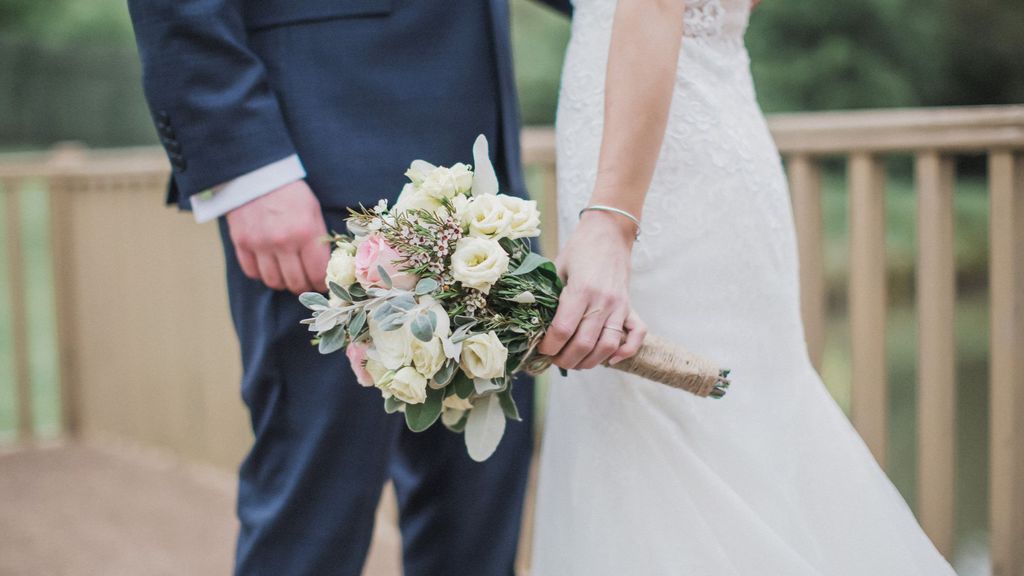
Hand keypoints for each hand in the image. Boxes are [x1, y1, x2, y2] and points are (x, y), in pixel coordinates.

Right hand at [225, 180, 330, 293]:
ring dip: (283, 283)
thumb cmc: (291, 194)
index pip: (317, 273)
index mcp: (306, 232)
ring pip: (274, 282)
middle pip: (295, 282)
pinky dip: (262, 274)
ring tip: (288, 276)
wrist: (257, 174)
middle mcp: (283, 241)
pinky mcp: (241, 243)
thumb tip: (324, 269)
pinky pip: (253, 272)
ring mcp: (260, 244)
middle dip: (304, 287)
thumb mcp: (313, 212)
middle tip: (306, 283)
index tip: (322, 284)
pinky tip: (269, 266)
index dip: (321, 284)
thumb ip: (318, 240)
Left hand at [537, 211, 647, 368]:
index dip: (549, 346)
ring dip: (589, 362)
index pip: (563, 329)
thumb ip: (549, 295)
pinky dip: (625, 352)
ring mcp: (619, 305)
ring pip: (607, 346)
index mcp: (581, 289)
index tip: (541, 349)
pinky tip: (609, 359)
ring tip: (574, 362)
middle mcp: (603, 300)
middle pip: (584, 344)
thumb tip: (533, 324)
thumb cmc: (579, 249)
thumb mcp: (557, 268)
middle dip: (565, 359)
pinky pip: (637, 335)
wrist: (609, 231)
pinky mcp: (630, 306)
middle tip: (553, 360)